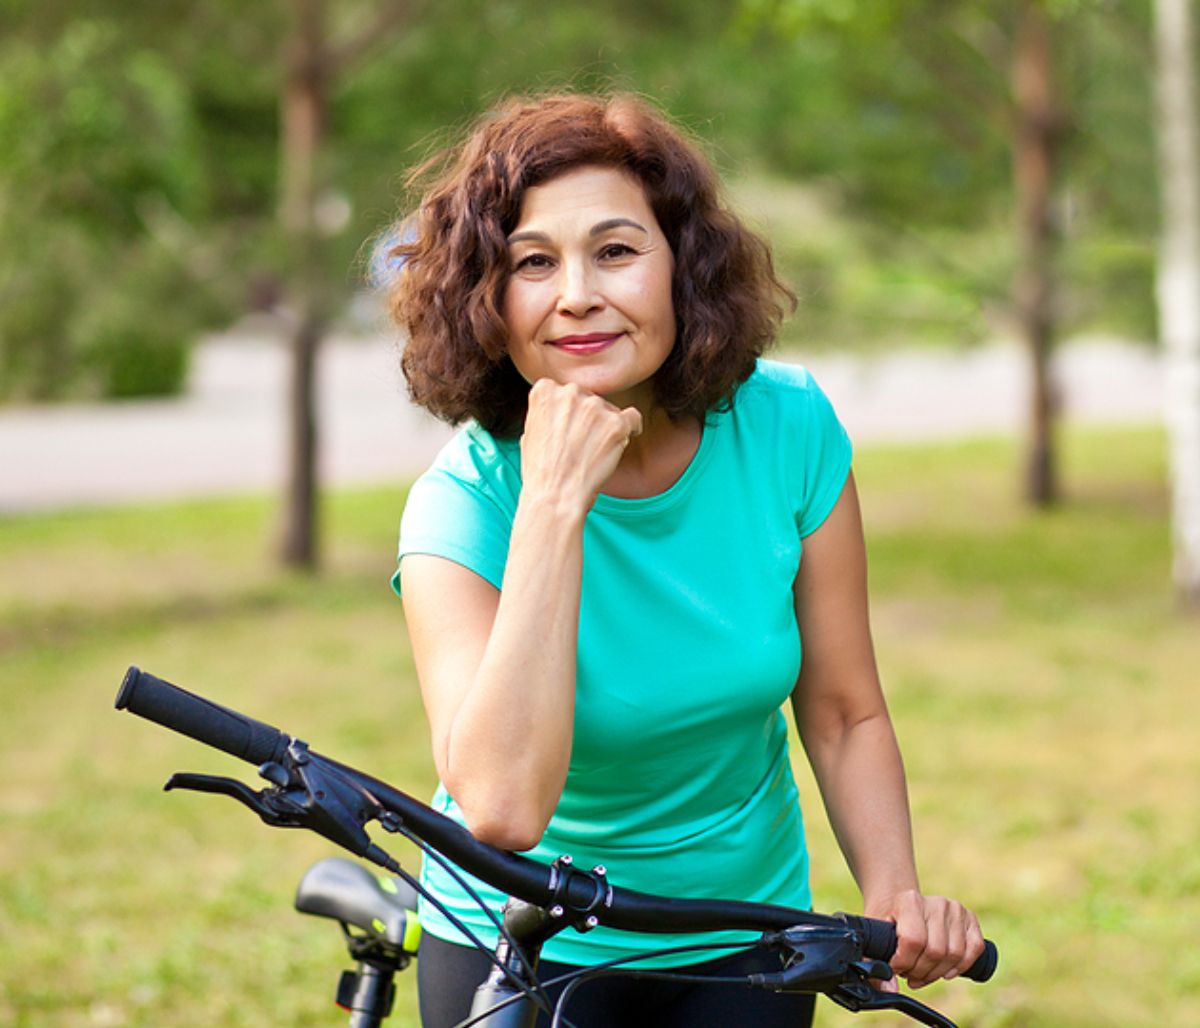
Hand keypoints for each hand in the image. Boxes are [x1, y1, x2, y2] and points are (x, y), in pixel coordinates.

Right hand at [520, 379, 641, 514]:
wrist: (554, 495)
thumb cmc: (540, 471)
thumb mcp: (530, 432)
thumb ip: (547, 413)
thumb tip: (561, 411)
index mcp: (545, 390)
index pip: (565, 393)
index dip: (569, 414)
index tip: (569, 430)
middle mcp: (570, 392)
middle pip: (588, 399)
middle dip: (588, 419)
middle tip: (583, 446)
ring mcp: (594, 407)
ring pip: (609, 410)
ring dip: (606, 428)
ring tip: (594, 453)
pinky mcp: (616, 423)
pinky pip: (633, 417)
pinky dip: (632, 427)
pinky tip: (624, 439)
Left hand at [867, 889, 984, 990]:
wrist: (904, 906)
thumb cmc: (890, 923)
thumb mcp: (876, 937)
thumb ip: (875, 963)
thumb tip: (889, 989)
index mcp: (910, 900)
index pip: (913, 940)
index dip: (904, 963)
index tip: (896, 968)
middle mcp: (936, 902)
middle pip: (935, 951)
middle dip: (920, 972)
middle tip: (910, 974)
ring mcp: (956, 909)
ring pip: (955, 954)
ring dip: (938, 973)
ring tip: (923, 972)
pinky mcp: (971, 919)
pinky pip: (974, 949)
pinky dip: (961, 966)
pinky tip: (945, 971)